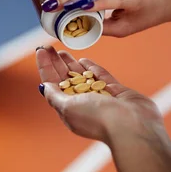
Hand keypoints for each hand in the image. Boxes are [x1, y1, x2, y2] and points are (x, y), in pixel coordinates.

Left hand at [37, 46, 162, 142]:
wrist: (129, 125)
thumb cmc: (97, 119)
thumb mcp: (68, 107)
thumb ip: (55, 96)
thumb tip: (43, 87)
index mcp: (68, 109)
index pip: (52, 84)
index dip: (45, 67)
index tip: (41, 51)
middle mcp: (82, 103)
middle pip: (64, 79)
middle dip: (56, 62)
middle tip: (49, 47)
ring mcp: (99, 97)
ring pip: (81, 76)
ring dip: (71, 63)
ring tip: (63, 51)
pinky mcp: (115, 92)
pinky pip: (100, 76)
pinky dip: (92, 68)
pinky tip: (84, 60)